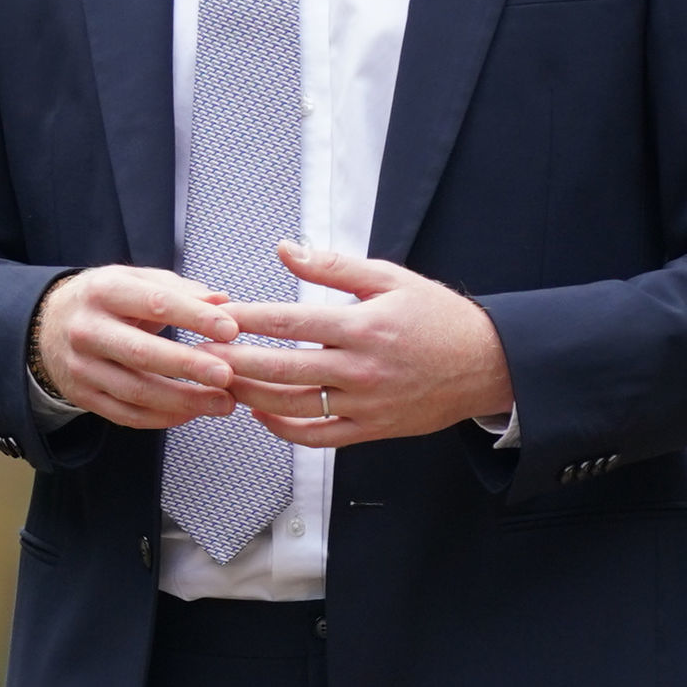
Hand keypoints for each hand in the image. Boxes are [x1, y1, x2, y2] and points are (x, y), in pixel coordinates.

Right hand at [31, 263, 247, 428]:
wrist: (47, 326)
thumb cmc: (104, 301)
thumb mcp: (133, 281)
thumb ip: (177, 290)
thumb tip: (222, 301)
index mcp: (103, 292)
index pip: (154, 303)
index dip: (195, 317)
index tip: (231, 329)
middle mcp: (87, 330)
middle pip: (141, 352)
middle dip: (188, 366)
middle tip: (228, 375)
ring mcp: (82, 367)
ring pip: (136, 391)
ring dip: (184, 401)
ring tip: (224, 403)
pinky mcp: (83, 396)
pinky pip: (127, 415)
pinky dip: (163, 418)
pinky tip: (191, 413)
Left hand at [215, 243, 512, 444]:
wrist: (487, 364)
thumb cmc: (438, 317)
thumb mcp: (390, 278)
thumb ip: (332, 266)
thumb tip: (285, 249)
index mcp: (363, 326)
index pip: (291, 323)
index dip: (247, 319)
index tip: (217, 314)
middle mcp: (362, 369)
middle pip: (282, 369)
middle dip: (235, 361)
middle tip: (200, 354)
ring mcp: (366, 404)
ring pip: (294, 406)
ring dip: (251, 394)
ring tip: (220, 380)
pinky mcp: (372, 429)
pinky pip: (318, 436)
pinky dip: (284, 429)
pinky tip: (260, 412)